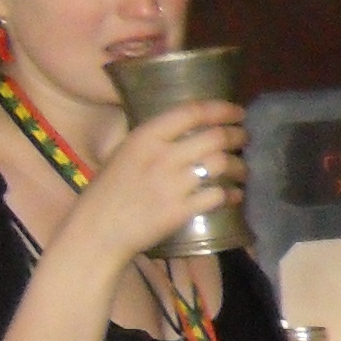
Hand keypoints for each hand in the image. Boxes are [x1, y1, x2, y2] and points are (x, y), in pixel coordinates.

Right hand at [71, 97, 244, 267]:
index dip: (221, 110)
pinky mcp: (180, 211)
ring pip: (222, 165)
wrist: (97, 230)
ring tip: (241, 170)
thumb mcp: (124, 153)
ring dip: (239, 166)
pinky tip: (234, 195)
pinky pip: (218, 196)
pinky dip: (232, 194)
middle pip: (214, 137)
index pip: (191, 112)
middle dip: (237, 136)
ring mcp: (172, 184)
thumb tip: (189, 129)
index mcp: (144, 137)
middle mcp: (161, 157)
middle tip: (244, 139)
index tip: (238, 113)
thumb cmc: (108, 191)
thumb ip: (154, 141)